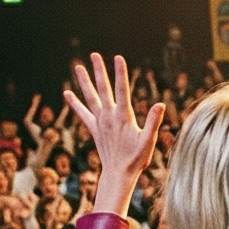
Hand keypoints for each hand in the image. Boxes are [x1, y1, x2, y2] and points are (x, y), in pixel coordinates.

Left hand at [65, 54, 164, 217]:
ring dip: (84, 82)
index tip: (118, 58)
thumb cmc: (136, 159)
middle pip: (103, 89)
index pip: (122, 90)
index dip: (120, 73)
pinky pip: (83, 113)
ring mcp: (99, 122)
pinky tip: (67, 94)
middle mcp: (108, 117)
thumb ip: (153, 122)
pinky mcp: (94, 129)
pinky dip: (75, 103)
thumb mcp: (148, 141)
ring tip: (78, 67)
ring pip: (90, 98)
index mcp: (123, 117)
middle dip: (99, 72)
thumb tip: (160, 105)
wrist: (119, 173)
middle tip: (94, 55)